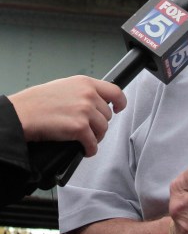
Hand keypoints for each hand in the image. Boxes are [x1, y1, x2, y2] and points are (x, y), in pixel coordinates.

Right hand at [9, 75, 126, 155]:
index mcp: (85, 83)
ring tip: (86, 139)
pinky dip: (90, 149)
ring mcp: (85, 111)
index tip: (119, 108)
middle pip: (107, 114)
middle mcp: (88, 95)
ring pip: (103, 129)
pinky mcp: (80, 128)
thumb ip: (83, 91)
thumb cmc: (37, 102)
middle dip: (99, 123)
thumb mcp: (65, 86)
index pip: (115, 91)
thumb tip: (95, 101)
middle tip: (88, 128)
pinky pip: (93, 143)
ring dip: (95, 137)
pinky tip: (84, 150)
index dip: (120, 102)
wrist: (21, 113)